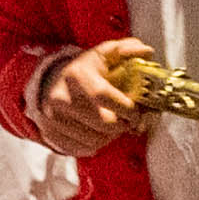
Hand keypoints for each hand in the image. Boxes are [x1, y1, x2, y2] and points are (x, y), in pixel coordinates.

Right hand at [34, 40, 158, 157]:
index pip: (105, 97)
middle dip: (121, 125)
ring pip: (95, 140)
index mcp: (76, 75)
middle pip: (103, 124)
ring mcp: (53, 118)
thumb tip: (147, 52)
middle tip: (126, 120)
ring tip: (111, 124)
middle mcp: (60, 97)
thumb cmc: (87, 70)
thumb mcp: (106, 54)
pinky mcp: (51, 135)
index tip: (136, 112)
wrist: (52, 82)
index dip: (127, 109)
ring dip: (110, 136)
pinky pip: (83, 149)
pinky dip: (95, 144)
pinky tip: (96, 132)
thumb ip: (128, 50)